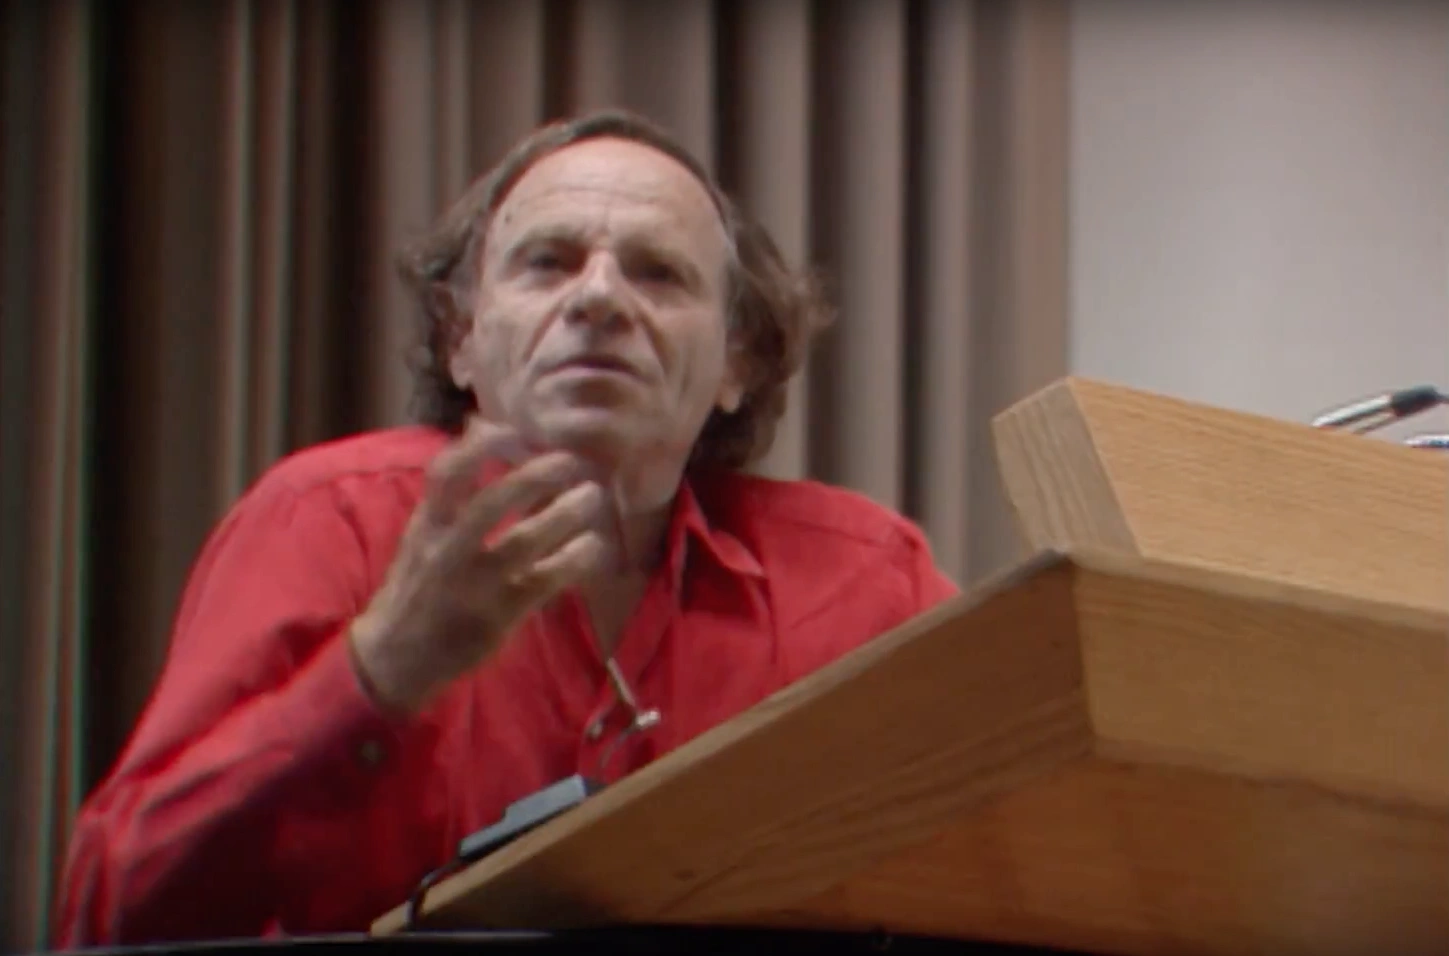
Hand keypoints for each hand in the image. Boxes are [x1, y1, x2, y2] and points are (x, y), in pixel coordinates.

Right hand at [349, 419, 608, 713]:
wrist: (396, 656)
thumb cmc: (417, 587)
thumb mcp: (422, 537)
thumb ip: (450, 493)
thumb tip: (477, 429)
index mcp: (427, 526)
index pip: (445, 475)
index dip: (477, 447)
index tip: (509, 429)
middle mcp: (447, 551)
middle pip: (491, 504)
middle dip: (534, 477)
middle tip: (570, 461)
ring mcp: (474, 584)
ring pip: (524, 542)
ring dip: (563, 515)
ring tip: (591, 497)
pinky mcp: (499, 614)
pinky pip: (544, 581)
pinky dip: (573, 560)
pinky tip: (592, 546)